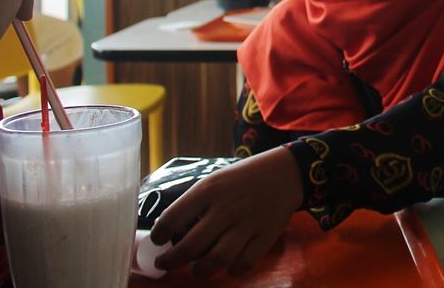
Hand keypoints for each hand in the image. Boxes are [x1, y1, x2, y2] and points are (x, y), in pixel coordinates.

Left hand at [152, 147, 303, 277]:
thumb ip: (195, 202)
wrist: (285, 172)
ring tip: (196, 268)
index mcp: (209, 190)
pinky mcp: (265, 236)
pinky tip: (228, 265)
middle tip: (165, 263)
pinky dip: (232, 270)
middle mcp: (226, 209)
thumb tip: (170, 229)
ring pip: (215, 260)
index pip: (172, 218)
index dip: (159, 235)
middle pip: (190, 247)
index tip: (158, 240)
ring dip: (200, 270)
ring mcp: (247, 224)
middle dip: (170, 261)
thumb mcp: (216, 180)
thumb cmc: (244, 177)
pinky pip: (244, 264)